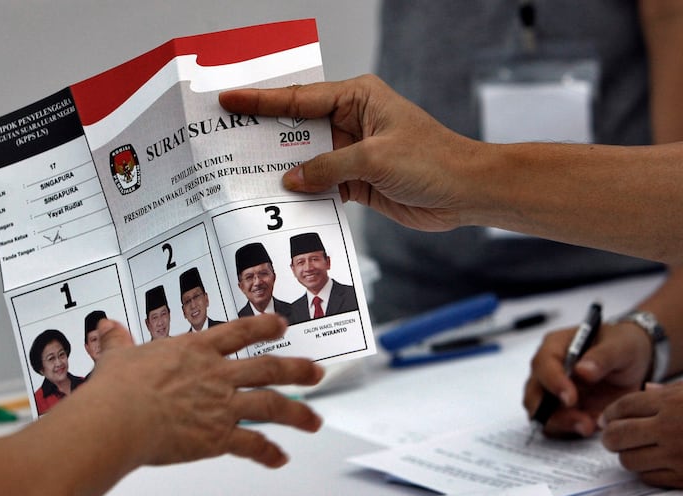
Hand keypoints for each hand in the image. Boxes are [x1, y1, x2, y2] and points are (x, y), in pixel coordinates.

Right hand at [92, 314, 323, 467]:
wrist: (119, 418)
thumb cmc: (117, 388)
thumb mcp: (117, 356)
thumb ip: (118, 341)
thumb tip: (107, 328)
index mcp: (196, 350)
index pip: (239, 332)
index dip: (264, 326)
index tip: (280, 324)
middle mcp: (216, 374)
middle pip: (268, 367)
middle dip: (296, 370)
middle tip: (315, 372)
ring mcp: (221, 404)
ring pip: (272, 405)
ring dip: (297, 413)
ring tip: (314, 421)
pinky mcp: (218, 436)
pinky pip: (252, 444)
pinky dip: (268, 453)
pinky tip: (279, 458)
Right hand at [219, 75, 481, 231]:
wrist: (464, 192)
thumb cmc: (432, 160)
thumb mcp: (373, 158)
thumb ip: (327, 167)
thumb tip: (290, 179)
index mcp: (356, 98)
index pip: (299, 99)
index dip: (261, 101)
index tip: (228, 100)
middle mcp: (350, 121)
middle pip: (297, 128)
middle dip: (265, 136)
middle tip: (226, 140)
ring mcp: (351, 152)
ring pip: (306, 160)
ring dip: (283, 170)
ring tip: (243, 175)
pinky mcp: (356, 180)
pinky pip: (321, 185)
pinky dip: (304, 194)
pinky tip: (280, 201)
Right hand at [523, 322, 651, 436]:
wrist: (635, 364)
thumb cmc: (623, 347)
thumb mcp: (620, 346)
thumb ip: (603, 356)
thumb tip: (582, 370)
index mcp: (554, 347)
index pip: (543, 365)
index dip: (553, 383)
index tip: (571, 399)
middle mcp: (547, 371)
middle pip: (534, 395)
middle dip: (553, 413)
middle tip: (583, 423)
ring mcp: (551, 393)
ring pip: (541, 415)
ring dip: (563, 425)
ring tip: (591, 428)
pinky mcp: (562, 412)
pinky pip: (557, 427)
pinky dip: (572, 431)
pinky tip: (594, 427)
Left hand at [600, 382, 682, 487]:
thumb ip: (669, 391)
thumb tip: (646, 389)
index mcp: (671, 403)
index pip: (623, 407)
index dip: (609, 413)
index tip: (606, 419)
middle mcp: (670, 429)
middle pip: (617, 435)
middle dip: (609, 436)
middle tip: (612, 436)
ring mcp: (677, 456)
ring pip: (628, 459)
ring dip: (626, 454)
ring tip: (635, 449)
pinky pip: (648, 477)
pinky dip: (645, 470)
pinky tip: (653, 462)